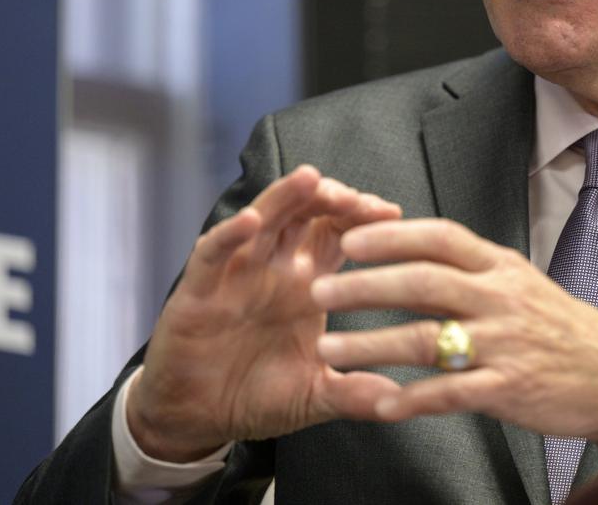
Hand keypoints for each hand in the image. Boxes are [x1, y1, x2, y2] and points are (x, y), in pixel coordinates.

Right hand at [126, 165, 403, 461]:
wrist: (199, 418)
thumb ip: (352, 394)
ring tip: (310, 180)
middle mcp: (273, 268)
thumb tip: (399, 402)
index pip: (337, 232)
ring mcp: (235, 274)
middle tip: (355, 199)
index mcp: (305, 283)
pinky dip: (229, 235)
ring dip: (284, 197)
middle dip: (330, 198)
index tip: (392, 213)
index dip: (362, 216)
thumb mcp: (312, 396)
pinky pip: (212, 254)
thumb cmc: (255, 396)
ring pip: (262, 220)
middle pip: (304, 214)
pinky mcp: (198, 290)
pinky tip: (249, 222)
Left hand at [310, 219, 597, 460]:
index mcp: (500, 266)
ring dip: (371, 344)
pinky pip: (450, 394)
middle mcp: (500, 298)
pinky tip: (379, 403)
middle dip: (364, 286)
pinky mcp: (508, 389)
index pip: (440, 238)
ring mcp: (504, 344)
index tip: (348, 239)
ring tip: (329, 350)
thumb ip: (466, 271)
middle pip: (423, 282)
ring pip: (427, 339)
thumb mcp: (518, 283)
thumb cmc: (558, 327)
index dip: (391, 236)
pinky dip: (411, 399)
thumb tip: (403, 252)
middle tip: (318, 291)